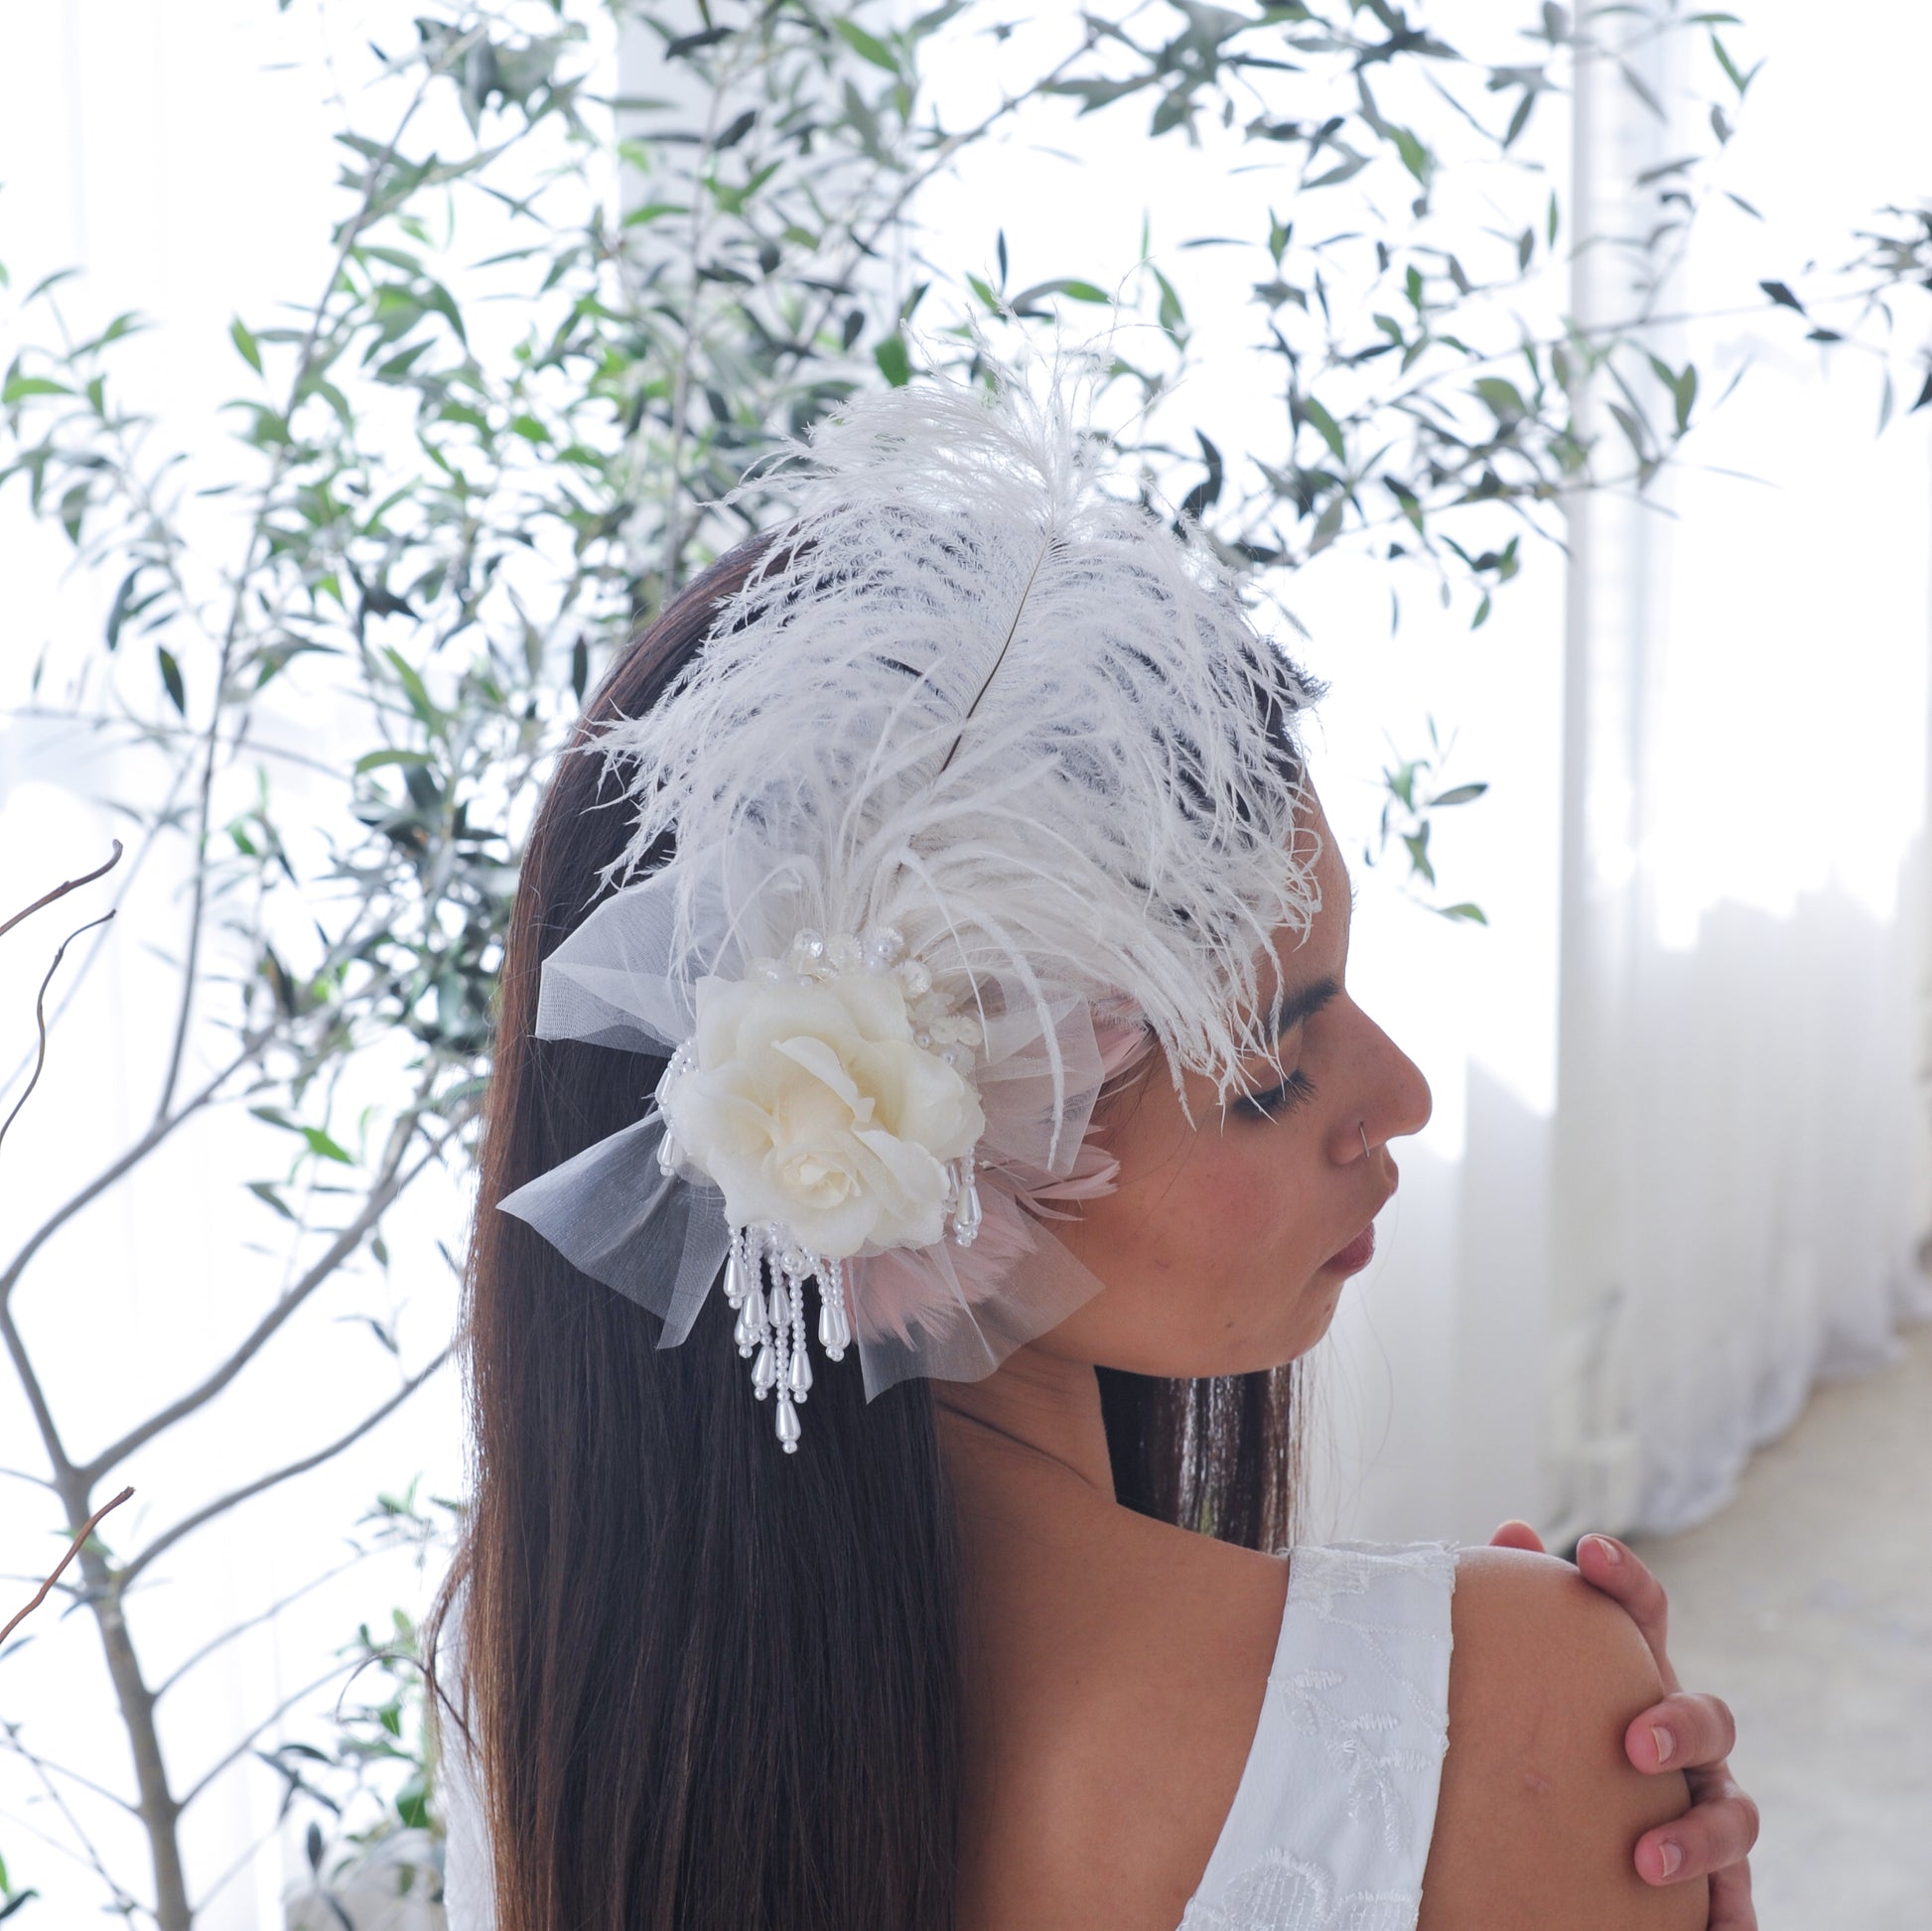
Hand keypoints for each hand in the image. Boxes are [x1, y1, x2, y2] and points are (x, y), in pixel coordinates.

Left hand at [1489, 1520, 1758, 1929]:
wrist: (1583, 1838)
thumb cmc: (1555, 1734)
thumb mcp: (1535, 1676)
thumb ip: (1526, 1613)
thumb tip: (1511, 1531)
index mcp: (1638, 1675)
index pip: (1645, 1614)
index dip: (1626, 1580)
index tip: (1588, 1552)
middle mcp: (1686, 1737)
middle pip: (1711, 1717)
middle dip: (1681, 1725)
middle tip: (1634, 1744)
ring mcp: (1706, 1804)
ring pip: (1736, 1814)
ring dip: (1698, 1837)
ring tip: (1647, 1860)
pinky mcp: (1715, 1877)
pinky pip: (1737, 1898)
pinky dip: (1732, 1914)